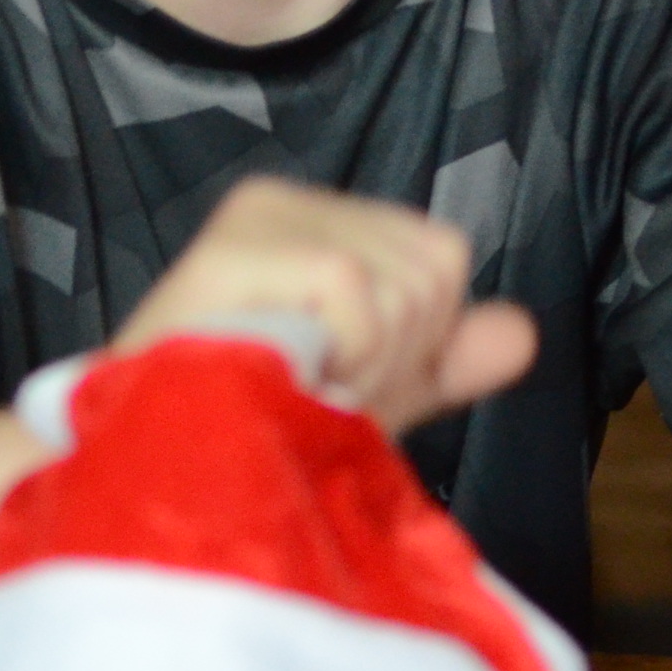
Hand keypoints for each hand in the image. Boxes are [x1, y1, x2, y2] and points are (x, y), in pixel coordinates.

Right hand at [114, 177, 536, 434]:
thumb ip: (441, 363)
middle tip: (320, 389)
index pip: (442, 254)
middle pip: (433, 268)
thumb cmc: (248, 429)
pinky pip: (351, 286)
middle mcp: (283, 201)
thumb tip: (524, 332)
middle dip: (397, 356)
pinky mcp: (227, 251)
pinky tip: (290, 376)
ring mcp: (253, 220)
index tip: (350, 380)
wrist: (147, 469)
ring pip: (402, 281)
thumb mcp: (365, 397)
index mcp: (314, 219)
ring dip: (367, 364)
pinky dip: (343, 352)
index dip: (421, 338)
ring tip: (298, 387)